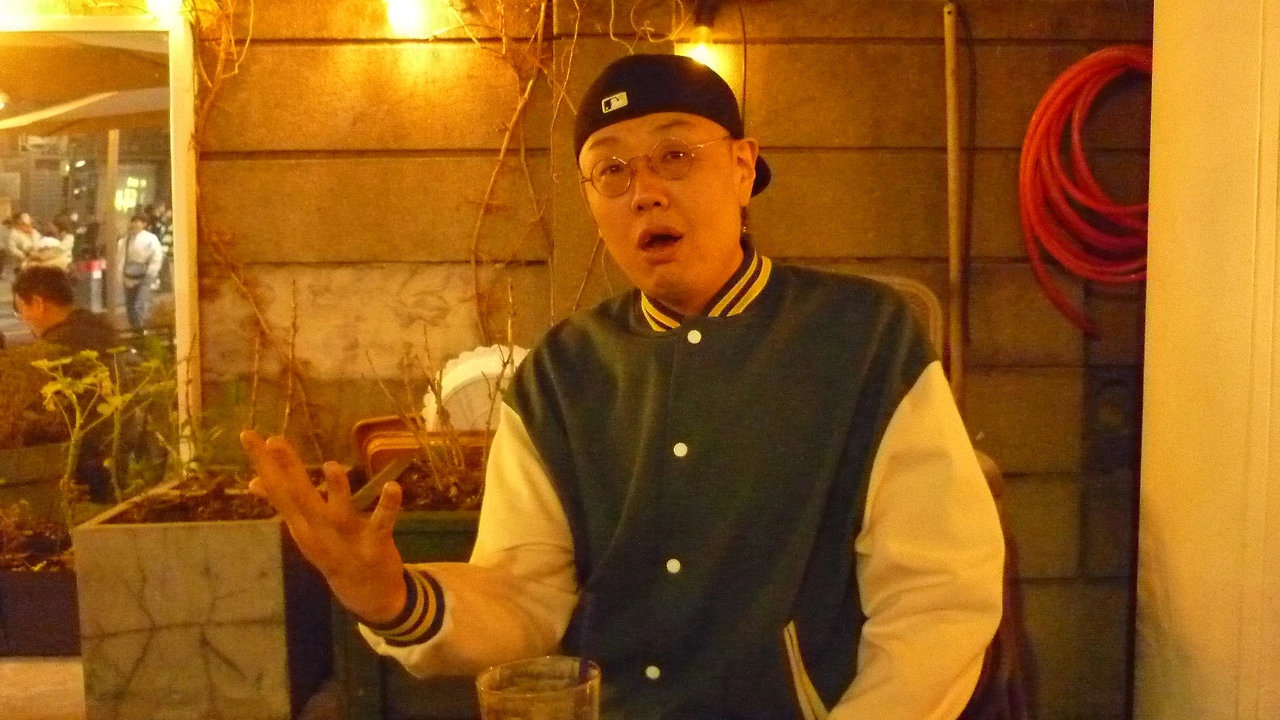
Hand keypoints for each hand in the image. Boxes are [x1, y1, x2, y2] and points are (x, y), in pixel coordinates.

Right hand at [240, 430, 407, 623]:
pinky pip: (382, 523)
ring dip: (337, 489)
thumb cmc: (332, 552)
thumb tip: (253, 481)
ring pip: (340, 512)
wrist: (365, 594)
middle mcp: (319, 531)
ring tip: (331, 465)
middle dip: (287, 469)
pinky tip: (393, 487)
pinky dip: (387, 506)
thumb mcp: (303, 531)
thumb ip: (281, 504)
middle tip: (274, 440)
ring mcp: (347, 538)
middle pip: (300, 498)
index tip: (248, 434)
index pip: (277, 490)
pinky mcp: (375, 544)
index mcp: (301, 525)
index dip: (262, 463)